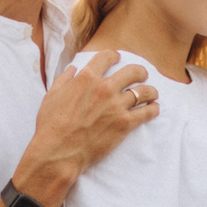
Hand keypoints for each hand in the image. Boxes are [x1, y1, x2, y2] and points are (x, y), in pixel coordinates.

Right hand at [15, 51, 156, 206]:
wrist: (59, 151)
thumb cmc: (51, 125)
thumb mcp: (52, 96)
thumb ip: (64, 79)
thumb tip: (72, 69)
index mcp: (86, 78)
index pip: (106, 57)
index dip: (114, 56)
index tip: (117, 58)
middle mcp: (104, 88)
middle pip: (132, 72)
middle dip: (140, 72)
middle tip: (142, 74)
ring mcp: (117, 106)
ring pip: (143, 92)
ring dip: (150, 91)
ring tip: (152, 93)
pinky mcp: (124, 124)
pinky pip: (146, 113)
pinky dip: (153, 110)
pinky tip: (154, 109)